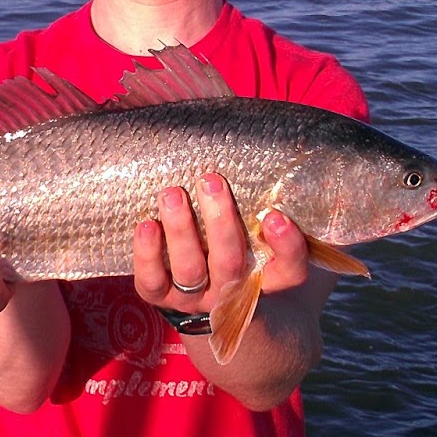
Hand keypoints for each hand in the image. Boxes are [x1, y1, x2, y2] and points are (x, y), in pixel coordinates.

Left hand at [132, 173, 310, 313]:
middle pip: (231, 264)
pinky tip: (147, 224)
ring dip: (181, 231)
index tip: (276, 216)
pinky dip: (148, 254)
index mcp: (266, 276)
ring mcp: (195, 297)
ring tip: (172, 194)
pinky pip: (152, 282)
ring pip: (190, 270)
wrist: (202, 288)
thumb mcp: (257, 224)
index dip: (286, 247)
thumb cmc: (235, 237)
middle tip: (210, 180)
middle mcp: (232, 290)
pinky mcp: (160, 296)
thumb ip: (266, 195)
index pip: (290, 269)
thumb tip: (275, 139)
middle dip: (220, 222)